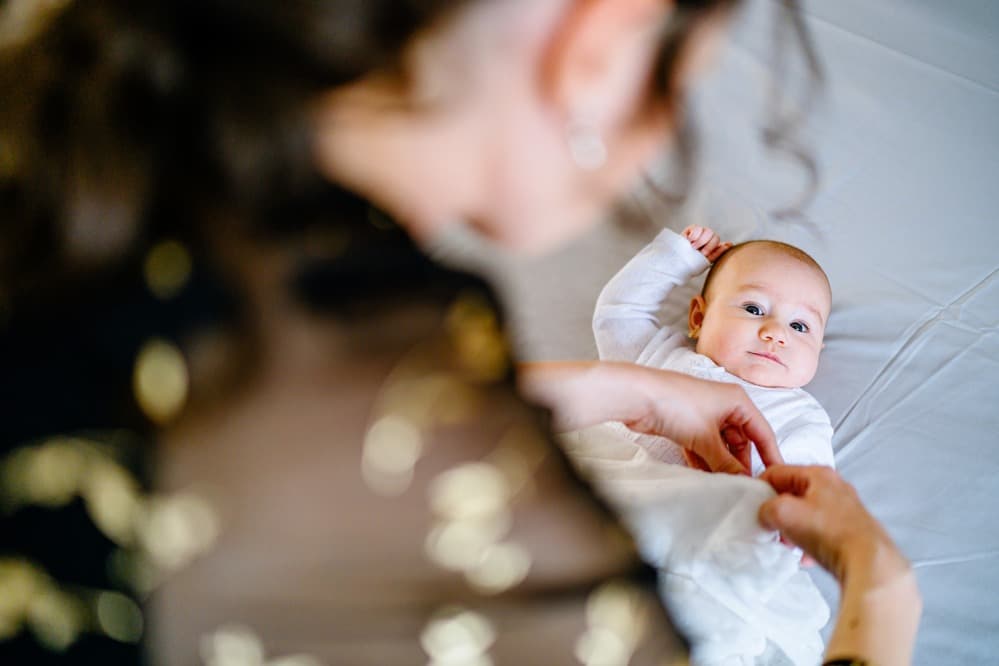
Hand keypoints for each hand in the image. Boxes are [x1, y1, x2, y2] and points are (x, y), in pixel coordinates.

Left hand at [517, 361, 781, 474]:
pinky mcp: (687, 426)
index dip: (770, 456)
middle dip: (740, 465)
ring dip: (720, 466)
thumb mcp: (706, 438)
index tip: (776, 479)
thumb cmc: (675, 405)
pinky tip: (704, 480)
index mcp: (737, 401)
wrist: (636, 396)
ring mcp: (704, 416)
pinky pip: (703, 448)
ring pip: (720, 447)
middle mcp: (724, 406)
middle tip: (743, 490)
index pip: (762, 432)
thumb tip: (744, 483)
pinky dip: (704, 462)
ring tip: (724, 489)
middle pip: (741, 442)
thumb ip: (727, 463)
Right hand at [683, 225, 730, 261]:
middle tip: (701, 253)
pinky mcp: (692, 229)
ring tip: (693, 247)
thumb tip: (730, 244)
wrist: (677, 262)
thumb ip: (717, 253)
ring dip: (701, 241)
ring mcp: (700, 232)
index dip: (718, 247)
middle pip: (715, 237)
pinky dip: (694, 236)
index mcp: (713, 246)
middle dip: (709, 246)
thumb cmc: (691, 262)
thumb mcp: (705, 260)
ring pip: (708, 232)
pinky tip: (689, 241)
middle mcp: (708, 238)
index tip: (711, 253)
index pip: (720, 243)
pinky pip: (697, 228)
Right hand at [758, 465, 909, 585]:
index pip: (777, 471)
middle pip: (792, 492)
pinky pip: (820, 530)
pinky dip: (808, 540)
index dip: (760, 487)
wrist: (869, 562)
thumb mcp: (784, 513)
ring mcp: (845, 508)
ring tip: (788, 543)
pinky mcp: (851, 529)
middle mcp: (835, 487)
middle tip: (770, 525)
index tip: (752, 503)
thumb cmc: (829, 532)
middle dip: (777, 510)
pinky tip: (806, 555)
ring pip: (806, 512)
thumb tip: (765, 514)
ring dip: (792, 527)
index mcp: (818, 474)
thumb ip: (765, 507)